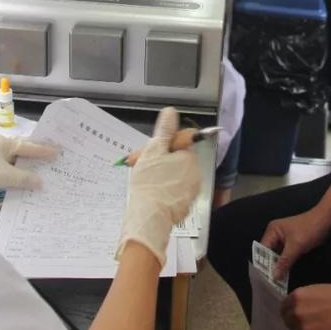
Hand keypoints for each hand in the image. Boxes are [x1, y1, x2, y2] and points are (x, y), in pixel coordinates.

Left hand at [0, 135, 57, 195]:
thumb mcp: (5, 176)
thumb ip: (25, 178)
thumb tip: (41, 182)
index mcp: (5, 143)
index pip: (30, 146)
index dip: (44, 150)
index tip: (58, 151)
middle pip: (23, 150)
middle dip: (37, 155)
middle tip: (53, 157)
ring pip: (15, 161)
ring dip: (27, 167)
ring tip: (42, 171)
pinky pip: (8, 169)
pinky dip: (17, 173)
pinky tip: (24, 180)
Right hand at [117, 107, 200, 265]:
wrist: (149, 218)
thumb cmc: (150, 183)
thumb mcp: (153, 151)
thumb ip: (164, 131)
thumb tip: (171, 111)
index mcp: (188, 158)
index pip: (176, 143)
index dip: (159, 145)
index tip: (144, 153)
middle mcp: (194, 173)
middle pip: (173, 159)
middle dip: (155, 160)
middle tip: (136, 165)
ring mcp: (190, 191)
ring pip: (171, 175)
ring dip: (157, 174)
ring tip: (141, 180)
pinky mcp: (184, 206)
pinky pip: (172, 191)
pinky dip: (161, 189)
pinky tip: (149, 193)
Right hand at [260, 209, 330, 281]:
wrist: (326, 221)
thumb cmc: (310, 229)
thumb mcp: (296, 246)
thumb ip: (284, 261)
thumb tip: (273, 277)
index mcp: (272, 230)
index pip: (262, 250)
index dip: (262, 263)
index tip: (262, 279)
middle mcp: (275, 234)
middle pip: (268, 253)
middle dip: (269, 267)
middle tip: (267, 283)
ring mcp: (283, 239)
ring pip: (276, 256)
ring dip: (277, 267)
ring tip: (274, 283)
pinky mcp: (291, 244)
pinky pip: (284, 256)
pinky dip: (284, 264)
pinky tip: (283, 276)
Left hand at [282, 283, 330, 329]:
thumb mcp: (317, 291)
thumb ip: (303, 300)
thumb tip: (297, 309)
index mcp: (297, 297)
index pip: (284, 308)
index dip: (291, 312)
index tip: (297, 316)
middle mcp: (296, 312)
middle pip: (288, 322)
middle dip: (296, 323)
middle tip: (308, 324)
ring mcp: (303, 328)